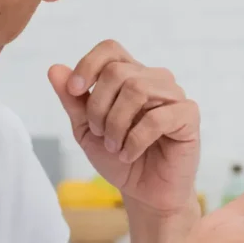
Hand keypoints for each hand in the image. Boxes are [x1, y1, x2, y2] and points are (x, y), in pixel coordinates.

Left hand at [48, 40, 199, 214]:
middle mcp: (153, 79)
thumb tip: (54, 68)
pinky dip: (135, 140)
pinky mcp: (189, 116)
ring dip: (116, 123)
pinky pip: (158, 118)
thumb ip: (72, 99)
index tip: (74, 91)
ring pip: (137, 89)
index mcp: (130, 75)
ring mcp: (174, 95)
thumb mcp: (85, 128)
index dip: (88, 65)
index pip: (110, 49)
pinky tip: (129, 154)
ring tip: (114, 146)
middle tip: (99, 133)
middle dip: (98, 107)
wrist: (144, 193)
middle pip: (117, 71)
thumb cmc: (118, 156)